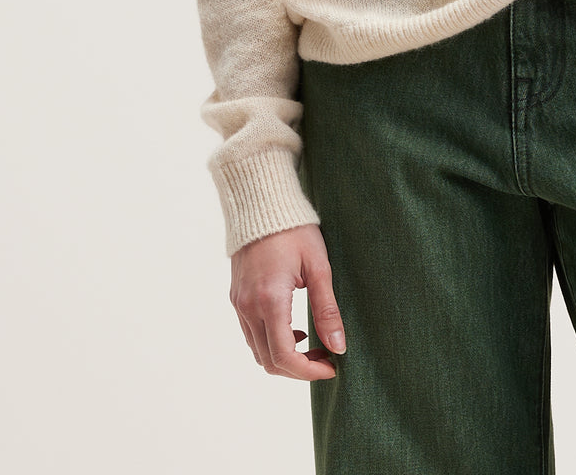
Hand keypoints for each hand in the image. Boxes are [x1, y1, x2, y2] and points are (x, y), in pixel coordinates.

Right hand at [229, 223, 345, 378]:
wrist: (262, 204)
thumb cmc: (295, 230)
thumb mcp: (318, 267)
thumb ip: (327, 309)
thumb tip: (339, 346)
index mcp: (270, 300)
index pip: (284, 356)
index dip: (309, 371)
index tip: (331, 367)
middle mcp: (249, 307)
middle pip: (269, 361)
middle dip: (299, 369)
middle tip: (326, 358)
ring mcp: (239, 304)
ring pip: (258, 351)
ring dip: (284, 358)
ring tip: (313, 345)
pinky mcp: (237, 298)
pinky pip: (251, 334)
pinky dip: (271, 343)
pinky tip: (294, 329)